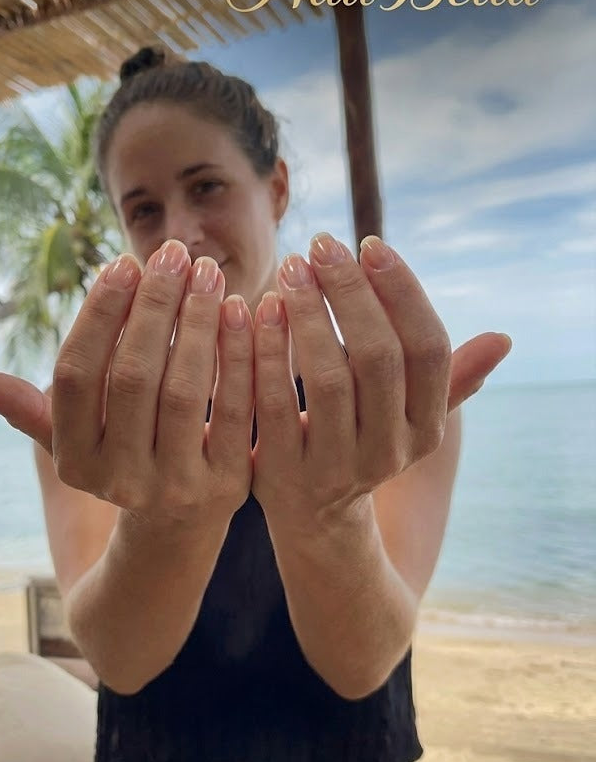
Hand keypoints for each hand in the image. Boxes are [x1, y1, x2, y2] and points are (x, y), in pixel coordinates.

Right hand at [0, 242, 254, 529]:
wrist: (180, 526)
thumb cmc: (124, 458)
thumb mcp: (77, 443)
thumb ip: (35, 411)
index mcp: (75, 462)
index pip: (76, 376)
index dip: (99, 314)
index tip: (125, 262)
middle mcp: (121, 479)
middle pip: (133, 377)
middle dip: (154, 305)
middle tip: (174, 252)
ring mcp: (176, 485)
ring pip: (184, 389)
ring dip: (197, 321)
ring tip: (207, 271)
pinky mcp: (228, 483)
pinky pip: (234, 407)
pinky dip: (238, 354)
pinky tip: (243, 308)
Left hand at [250, 232, 510, 523]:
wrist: (314, 517)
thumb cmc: (360, 438)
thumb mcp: (407, 415)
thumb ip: (449, 376)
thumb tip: (503, 340)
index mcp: (425, 427)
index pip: (427, 350)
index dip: (402, 292)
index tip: (371, 244)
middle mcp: (389, 451)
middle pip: (379, 358)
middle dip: (350, 293)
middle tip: (321, 244)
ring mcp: (336, 467)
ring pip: (328, 379)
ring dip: (309, 314)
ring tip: (290, 268)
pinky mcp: (283, 473)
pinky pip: (273, 403)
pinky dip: (266, 351)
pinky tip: (259, 308)